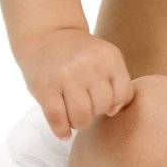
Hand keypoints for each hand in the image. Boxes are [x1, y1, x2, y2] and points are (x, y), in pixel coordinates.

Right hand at [20, 29, 135, 139]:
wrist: (46, 34)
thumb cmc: (80, 54)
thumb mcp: (105, 58)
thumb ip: (117, 82)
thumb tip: (113, 112)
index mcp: (109, 57)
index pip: (122, 94)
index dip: (114, 104)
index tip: (103, 104)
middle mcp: (88, 64)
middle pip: (101, 107)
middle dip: (95, 113)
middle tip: (86, 107)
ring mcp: (65, 75)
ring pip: (81, 116)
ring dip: (79, 124)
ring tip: (75, 119)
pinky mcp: (44, 86)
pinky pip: (57, 118)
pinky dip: (61, 131)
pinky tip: (63, 132)